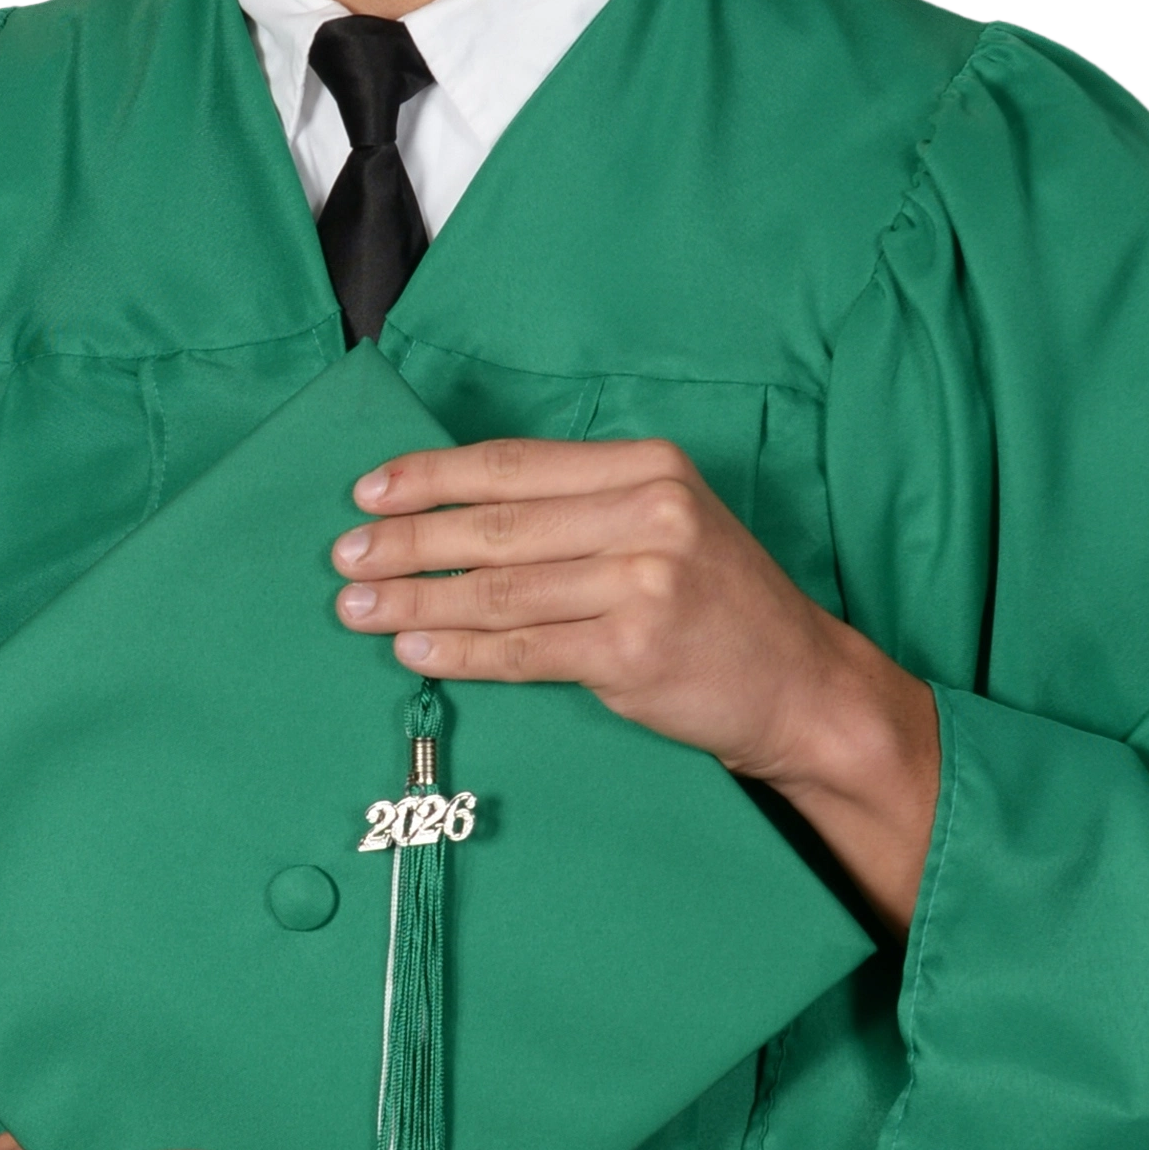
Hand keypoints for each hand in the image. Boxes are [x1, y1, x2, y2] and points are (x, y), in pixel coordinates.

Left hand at [331, 435, 940, 931]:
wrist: (802, 685)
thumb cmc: (719, 603)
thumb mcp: (666, 523)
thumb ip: (578, 509)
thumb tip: (454, 514)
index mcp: (648, 466)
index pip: (513, 464)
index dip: (431, 476)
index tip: (368, 491)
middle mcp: (648, 513)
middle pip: (496, 523)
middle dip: (408, 540)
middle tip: (346, 554)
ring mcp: (642, 582)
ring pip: (499, 588)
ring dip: (415, 599)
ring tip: (358, 606)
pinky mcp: (632, 651)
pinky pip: (521, 650)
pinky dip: (459, 649)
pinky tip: (415, 648)